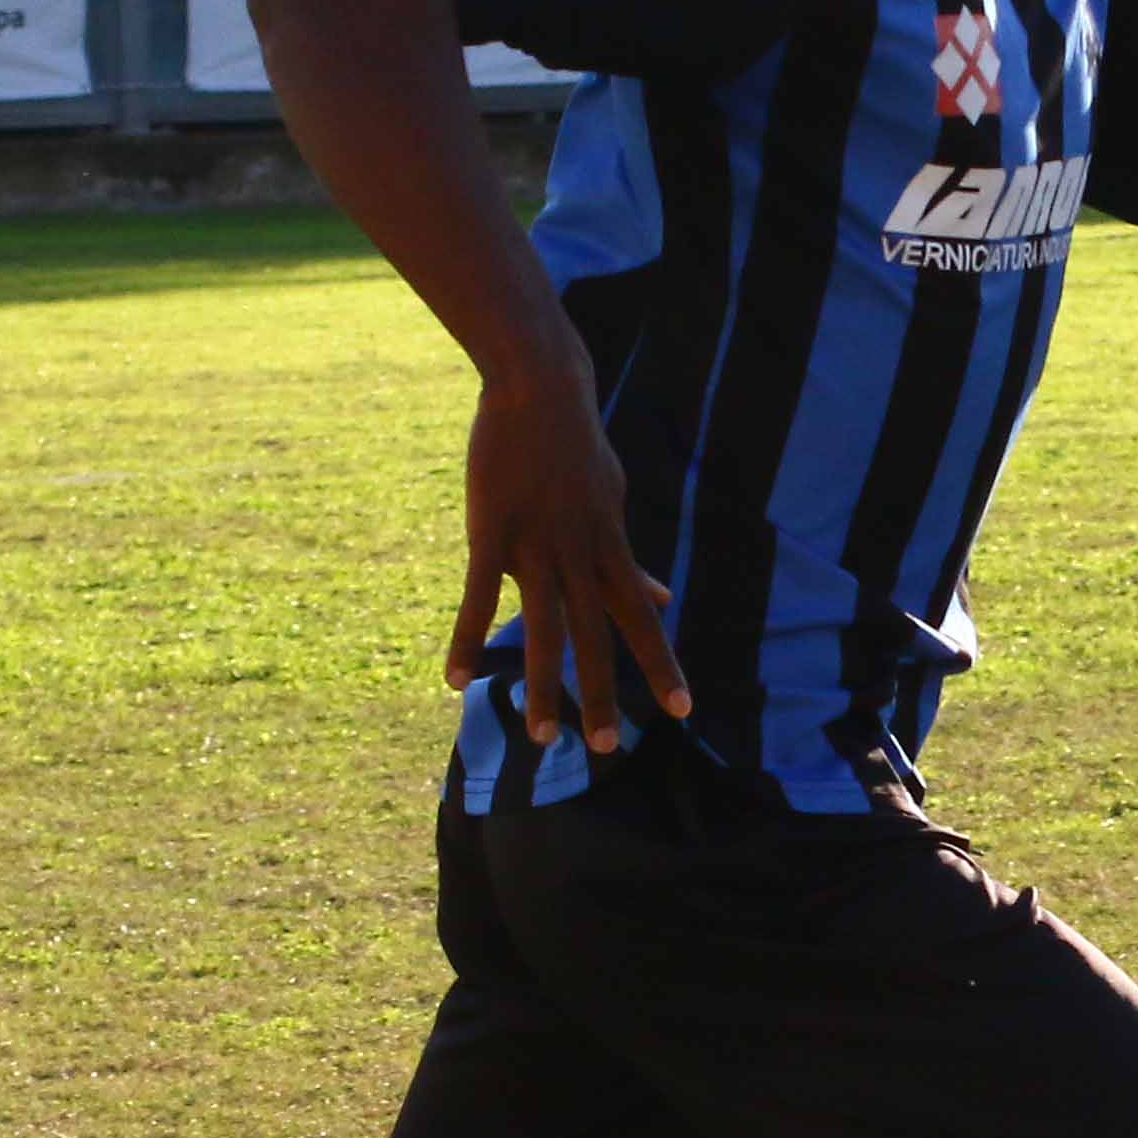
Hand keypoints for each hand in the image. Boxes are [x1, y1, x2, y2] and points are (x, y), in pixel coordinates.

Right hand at [448, 365, 686, 755]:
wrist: (541, 391)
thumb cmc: (576, 451)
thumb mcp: (614, 505)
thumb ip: (630, 562)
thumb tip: (664, 597)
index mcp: (610, 552)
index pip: (643, 620)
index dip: (663, 666)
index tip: (684, 711)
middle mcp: (580, 557)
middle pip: (596, 637)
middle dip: (603, 695)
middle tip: (608, 747)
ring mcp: (536, 547)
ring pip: (543, 630)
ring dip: (542, 687)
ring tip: (543, 736)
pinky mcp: (492, 533)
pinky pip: (478, 598)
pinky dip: (466, 640)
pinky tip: (454, 680)